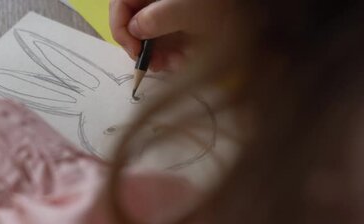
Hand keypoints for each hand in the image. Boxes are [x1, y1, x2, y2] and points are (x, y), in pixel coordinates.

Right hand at [110, 0, 231, 71]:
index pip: (119, 5)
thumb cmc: (221, 3)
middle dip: (143, 46)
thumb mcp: (189, 9)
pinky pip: (166, 40)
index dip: (121, 29)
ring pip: (149, 34)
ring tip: (176, 65)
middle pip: (132, 22)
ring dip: (158, 54)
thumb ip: (158, 18)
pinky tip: (184, 60)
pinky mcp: (181, 23)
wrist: (256, 10)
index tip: (135, 52)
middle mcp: (156, 0)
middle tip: (156, 65)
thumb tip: (134, 30)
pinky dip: (171, 53)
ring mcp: (169, 10)